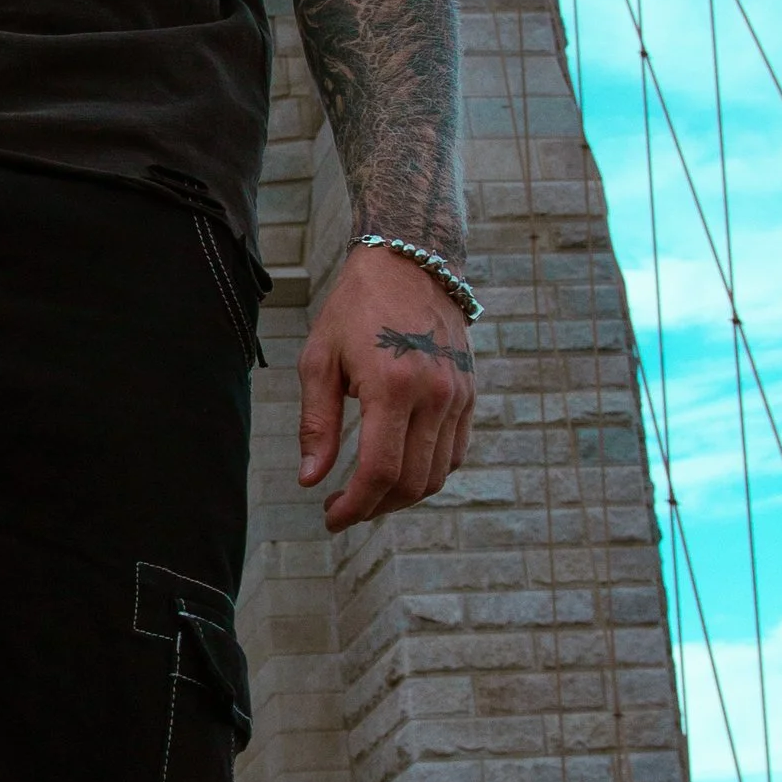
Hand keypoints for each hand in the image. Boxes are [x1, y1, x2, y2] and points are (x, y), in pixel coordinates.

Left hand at [298, 243, 476, 528]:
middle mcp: (434, 395)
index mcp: (392, 386)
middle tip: (343, 508)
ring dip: (401, 496)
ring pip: (437, 474)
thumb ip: (316, 423)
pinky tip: (399, 468)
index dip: (354, 507)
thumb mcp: (320, 359)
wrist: (411, 263)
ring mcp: (458, 395)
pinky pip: (455, 452)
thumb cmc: (355, 308)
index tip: (331, 517)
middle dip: (374, 507)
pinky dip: (428, 472)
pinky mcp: (470, 394)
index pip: (379, 471)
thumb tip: (311, 479)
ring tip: (368, 492)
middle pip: (411, 482)